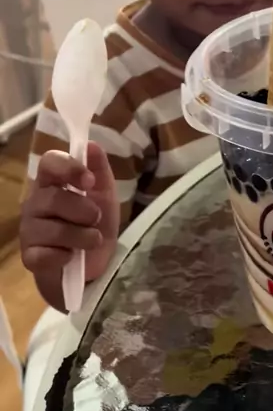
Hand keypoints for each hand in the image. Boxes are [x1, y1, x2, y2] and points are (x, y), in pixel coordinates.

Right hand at [20, 142, 119, 309]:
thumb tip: (93, 145)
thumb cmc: (95, 225)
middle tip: (96, 219)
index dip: (69, 168)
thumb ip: (100, 170)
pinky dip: (65, 256)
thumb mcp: (105, 196)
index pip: (49, 163)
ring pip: (53, 228)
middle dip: (83, 210)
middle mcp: (35, 203)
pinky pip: (45, 254)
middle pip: (53, 198)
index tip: (89, 181)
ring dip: (82, 236)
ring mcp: (29, 231)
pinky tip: (71, 256)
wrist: (93, 266)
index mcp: (52, 183)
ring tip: (92, 240)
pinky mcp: (30, 258)